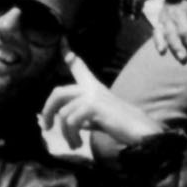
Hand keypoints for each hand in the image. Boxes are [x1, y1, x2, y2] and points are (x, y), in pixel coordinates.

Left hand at [42, 54, 166, 154]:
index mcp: (95, 88)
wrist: (141, 131)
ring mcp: (92, 95)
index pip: (79, 68)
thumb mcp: (98, 118)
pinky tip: (78, 143)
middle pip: (59, 92)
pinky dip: (71, 135)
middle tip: (46, 126)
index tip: (62, 42)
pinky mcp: (93, 106)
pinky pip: (71, 121)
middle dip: (48, 109)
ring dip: (65, 133)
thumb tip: (63, 118)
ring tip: (73, 143)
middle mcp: (92, 88)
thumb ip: (83, 114)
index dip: (69, 55)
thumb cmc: (122, 126)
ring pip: (64, 113)